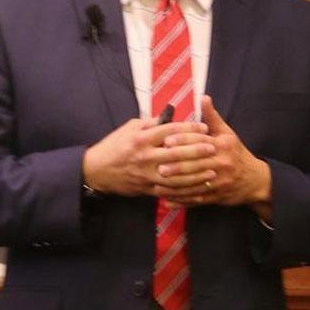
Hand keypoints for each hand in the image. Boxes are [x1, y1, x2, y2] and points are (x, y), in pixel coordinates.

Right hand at [82, 115, 208, 196]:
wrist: (96, 170)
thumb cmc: (114, 145)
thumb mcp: (130, 128)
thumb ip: (151, 123)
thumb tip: (171, 117)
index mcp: (142, 138)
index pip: (170, 131)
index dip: (190, 128)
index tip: (204, 127)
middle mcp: (145, 157)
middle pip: (177, 154)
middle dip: (197, 151)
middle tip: (213, 147)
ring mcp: (147, 175)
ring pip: (176, 176)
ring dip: (196, 174)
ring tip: (212, 170)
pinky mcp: (147, 189)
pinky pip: (169, 191)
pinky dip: (185, 192)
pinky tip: (198, 190)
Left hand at [157, 96, 272, 217]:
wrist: (255, 180)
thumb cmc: (236, 153)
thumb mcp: (227, 133)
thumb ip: (212, 117)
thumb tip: (203, 97)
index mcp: (222, 146)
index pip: (199, 142)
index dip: (182, 141)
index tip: (166, 141)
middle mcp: (221, 163)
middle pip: (195, 164)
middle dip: (176, 166)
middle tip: (158, 165)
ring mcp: (219, 182)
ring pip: (194, 184)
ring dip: (175, 186)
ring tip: (157, 184)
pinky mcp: (216, 197)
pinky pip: (196, 199)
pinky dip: (181, 201)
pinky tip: (167, 201)